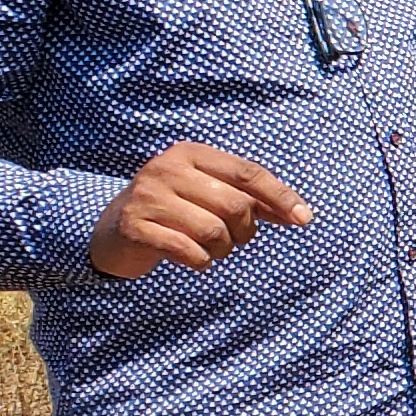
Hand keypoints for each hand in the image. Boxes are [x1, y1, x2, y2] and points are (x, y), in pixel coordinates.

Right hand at [90, 142, 312, 277]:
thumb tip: (299, 213)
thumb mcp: (208, 194)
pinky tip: (194, 260)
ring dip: (222, 250)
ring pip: (214, 230)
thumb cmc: (174, 211)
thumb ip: (250, 200)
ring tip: (212, 250)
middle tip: (234, 240)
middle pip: (235, 205)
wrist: (111, 231)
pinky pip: (188, 251)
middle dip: (245, 231)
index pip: (248, 173)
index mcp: (191, 154)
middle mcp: (167, 168)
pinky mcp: (134, 226)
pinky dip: (200, 261)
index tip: (304, 219)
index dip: (280, 196)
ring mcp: (148, 197)